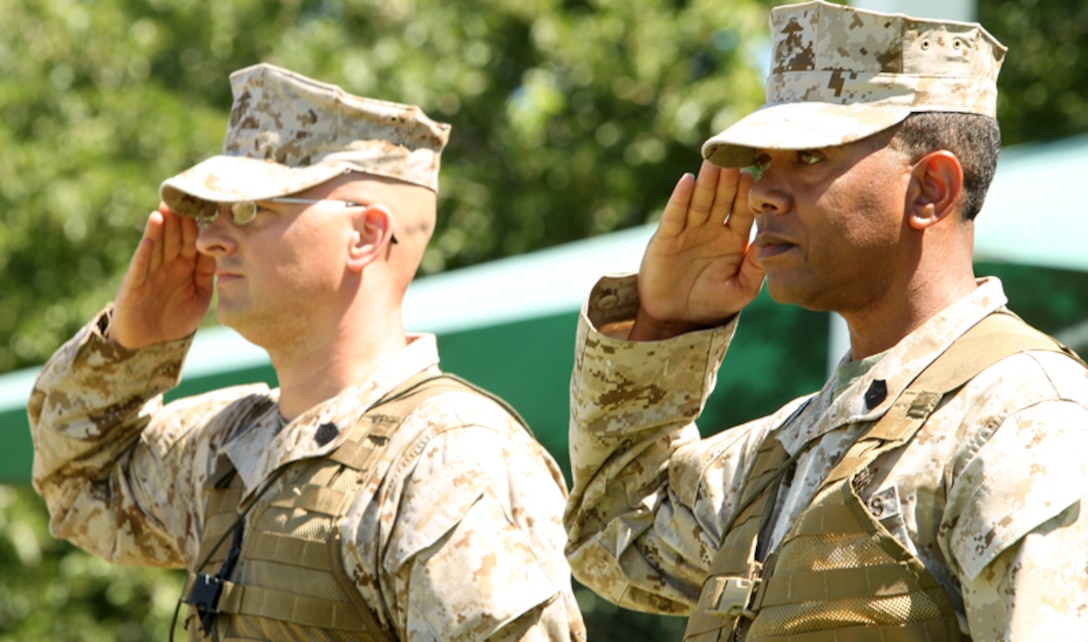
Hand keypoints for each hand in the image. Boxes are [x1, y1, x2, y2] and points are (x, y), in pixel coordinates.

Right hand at [108, 204, 215, 348]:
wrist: (150, 344)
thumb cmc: (177, 318)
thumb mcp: (200, 296)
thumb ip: (208, 274)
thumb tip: (223, 252)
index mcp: (186, 266)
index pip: (193, 241)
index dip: (199, 226)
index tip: (208, 207)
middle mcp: (167, 264)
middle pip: (175, 237)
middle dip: (180, 220)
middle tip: (186, 199)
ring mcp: (150, 271)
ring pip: (157, 245)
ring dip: (161, 228)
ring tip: (165, 209)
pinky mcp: (134, 283)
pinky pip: (141, 264)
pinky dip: (146, 250)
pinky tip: (151, 236)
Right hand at [631, 161, 764, 340]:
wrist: (676, 320)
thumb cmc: (712, 304)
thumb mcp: (740, 290)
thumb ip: (755, 269)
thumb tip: (770, 245)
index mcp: (733, 239)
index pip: (742, 211)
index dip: (748, 195)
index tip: (756, 176)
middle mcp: (711, 229)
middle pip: (722, 199)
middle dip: (728, 180)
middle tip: (736, 158)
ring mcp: (688, 231)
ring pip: (699, 201)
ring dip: (707, 182)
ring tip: (714, 162)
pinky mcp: (666, 237)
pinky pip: (675, 215)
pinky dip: (680, 198)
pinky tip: (687, 181)